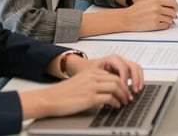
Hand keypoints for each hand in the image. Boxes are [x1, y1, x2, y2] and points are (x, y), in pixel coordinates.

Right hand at [23, 54, 143, 119]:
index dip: (122, 83)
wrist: (49, 99)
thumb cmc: (63, 93)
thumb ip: (93, 82)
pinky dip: (116, 102)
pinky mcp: (90, 98)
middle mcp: (93, 77)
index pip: (113, 75)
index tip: (126, 90)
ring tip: (124, 102)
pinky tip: (116, 106)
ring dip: (123, 96)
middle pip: (118, 80)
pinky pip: (109, 98)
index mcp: (91, 72)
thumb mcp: (81, 82)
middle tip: (129, 97)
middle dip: (126, 89)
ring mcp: (92, 87)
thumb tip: (107, 89)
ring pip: (116, 88)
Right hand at [124, 0, 177, 30]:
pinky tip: (161, 24)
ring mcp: (156, 17)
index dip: (176, 7)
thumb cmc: (135, 10)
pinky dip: (165, 25)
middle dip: (173, 14)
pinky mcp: (154, 25)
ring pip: (170, 19)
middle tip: (170, 15)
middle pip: (173, 12)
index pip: (173, 3)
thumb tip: (169, 1)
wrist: (126, 18)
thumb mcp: (147, 0)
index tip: (175, 9)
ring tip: (164, 20)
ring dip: (169, 20)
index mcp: (156, 1)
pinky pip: (165, 26)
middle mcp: (157, 8)